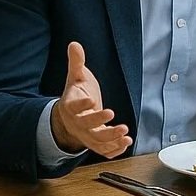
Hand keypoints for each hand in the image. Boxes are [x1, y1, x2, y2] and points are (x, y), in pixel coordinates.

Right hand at [50, 42, 132, 158]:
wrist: (70, 117)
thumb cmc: (76, 94)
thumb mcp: (75, 77)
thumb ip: (76, 62)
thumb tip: (74, 44)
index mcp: (70, 106)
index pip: (73, 107)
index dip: (81, 105)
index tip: (91, 101)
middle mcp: (77, 123)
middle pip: (86, 126)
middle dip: (98, 121)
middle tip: (111, 113)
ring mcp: (86, 135)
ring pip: (97, 142)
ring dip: (111, 139)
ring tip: (125, 133)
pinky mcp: (95, 143)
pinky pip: (104, 151)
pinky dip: (115, 150)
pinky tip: (126, 142)